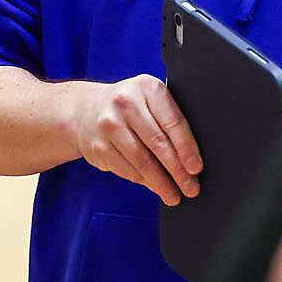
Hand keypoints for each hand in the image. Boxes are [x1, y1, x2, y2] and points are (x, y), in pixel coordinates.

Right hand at [70, 74, 202, 204]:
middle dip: (177, 170)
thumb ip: (169, 120)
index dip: (187, 148)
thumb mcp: (150, 100)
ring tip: (173, 194)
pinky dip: (143, 181)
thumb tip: (191, 160)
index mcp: (147, 87)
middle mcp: (126, 103)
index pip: (172, 121)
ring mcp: (109, 125)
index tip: (196, 168)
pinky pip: (126, 169)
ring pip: (141, 161)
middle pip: (158, 143)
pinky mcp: (98, 147)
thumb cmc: (129, 107)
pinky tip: (153, 185)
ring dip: (160, 182)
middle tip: (190, 188)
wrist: (85, 109)